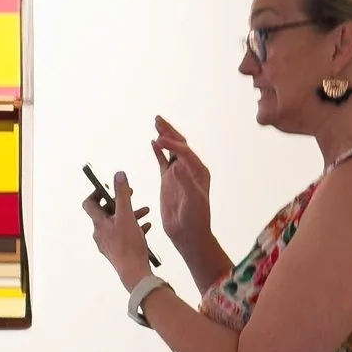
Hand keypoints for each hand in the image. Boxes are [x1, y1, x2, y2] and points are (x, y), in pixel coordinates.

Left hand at [86, 170, 157, 290]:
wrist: (134, 273)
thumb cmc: (129, 245)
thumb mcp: (127, 215)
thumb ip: (123, 194)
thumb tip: (118, 175)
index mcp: (99, 223)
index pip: (89, 203)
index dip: (98, 192)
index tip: (110, 187)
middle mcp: (100, 233)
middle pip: (106, 212)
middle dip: (121, 202)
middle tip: (131, 195)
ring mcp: (108, 243)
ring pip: (117, 223)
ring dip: (130, 215)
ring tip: (145, 212)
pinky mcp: (117, 252)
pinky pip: (124, 235)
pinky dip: (134, 228)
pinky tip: (147, 227)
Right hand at [151, 119, 213, 261]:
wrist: (188, 233)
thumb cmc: (195, 219)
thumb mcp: (193, 201)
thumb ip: (185, 182)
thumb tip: (176, 165)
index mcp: (199, 171)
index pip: (185, 152)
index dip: (172, 144)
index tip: (159, 139)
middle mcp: (190, 169)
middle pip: (179, 145)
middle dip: (169, 131)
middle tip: (158, 118)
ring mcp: (179, 174)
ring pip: (171, 150)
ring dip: (164, 136)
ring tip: (156, 122)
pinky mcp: (169, 180)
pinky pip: (163, 161)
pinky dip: (158, 151)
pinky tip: (153, 142)